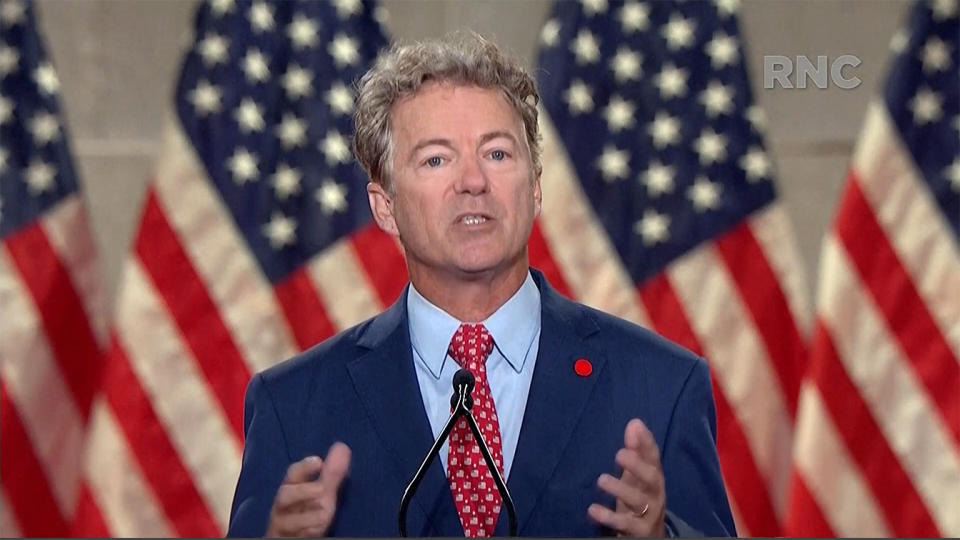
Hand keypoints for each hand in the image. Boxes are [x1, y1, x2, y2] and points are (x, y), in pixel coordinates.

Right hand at [265, 442, 350, 537]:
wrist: (295, 538)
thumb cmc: (309, 515)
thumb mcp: (322, 495)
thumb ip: (331, 474)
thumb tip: (342, 447)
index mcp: (291, 492)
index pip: (293, 475)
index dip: (304, 468)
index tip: (318, 461)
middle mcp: (282, 509)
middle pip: (284, 497)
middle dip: (302, 491)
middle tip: (321, 489)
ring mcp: (282, 528)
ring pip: (286, 522)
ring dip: (306, 518)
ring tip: (324, 513)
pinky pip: (290, 538)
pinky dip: (304, 534)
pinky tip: (317, 531)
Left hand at [588, 419, 665, 536]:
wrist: (649, 536)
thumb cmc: (639, 499)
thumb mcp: (636, 476)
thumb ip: (635, 451)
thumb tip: (634, 422)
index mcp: (654, 478)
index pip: (654, 457)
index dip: (647, 442)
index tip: (636, 426)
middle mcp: (656, 494)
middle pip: (651, 478)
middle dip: (637, 465)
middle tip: (619, 454)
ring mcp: (650, 514)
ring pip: (639, 500)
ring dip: (620, 489)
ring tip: (601, 480)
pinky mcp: (640, 532)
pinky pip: (625, 525)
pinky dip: (609, 517)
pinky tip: (593, 509)